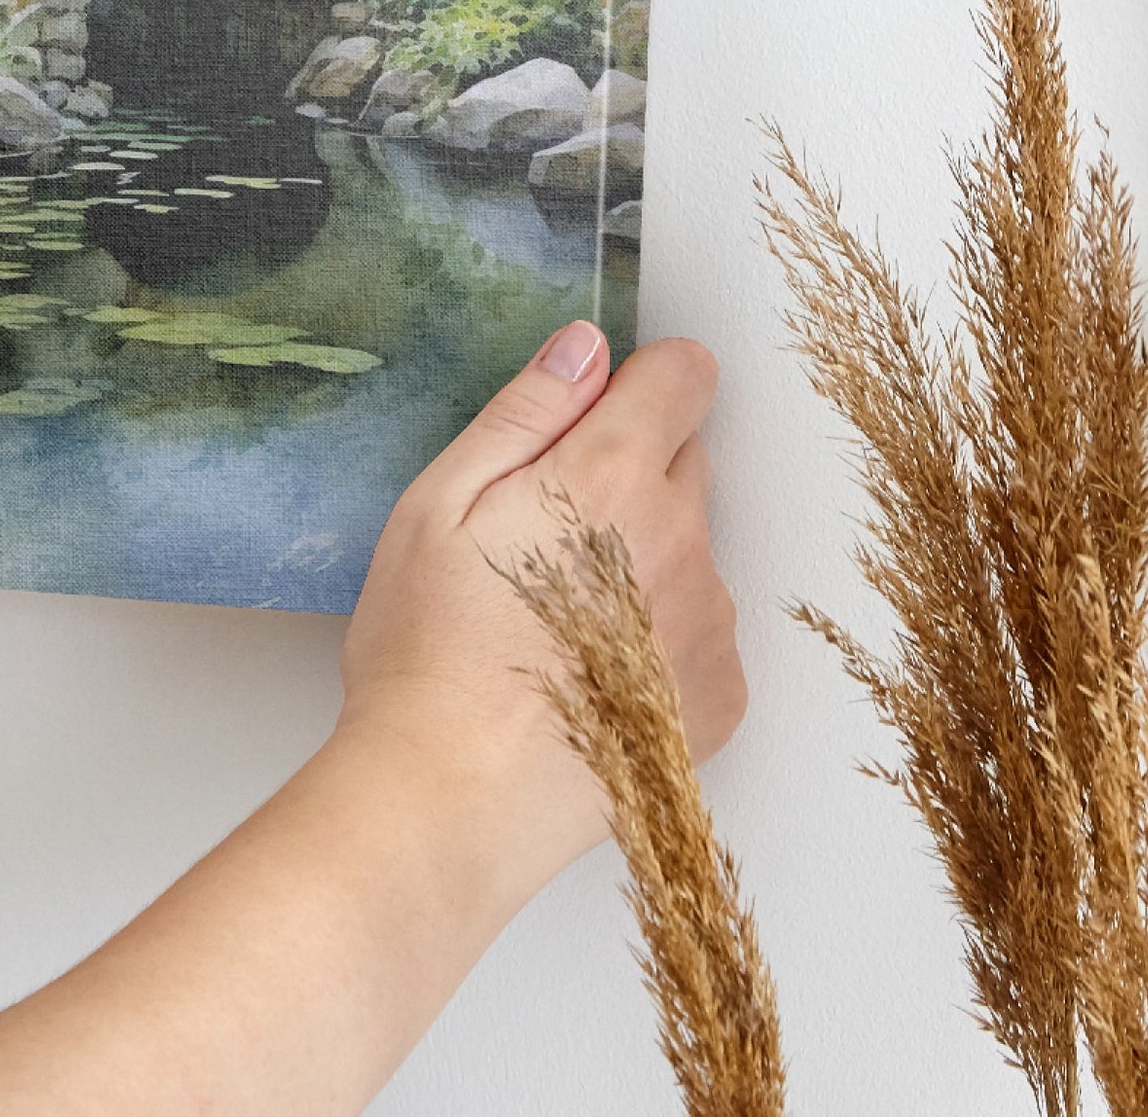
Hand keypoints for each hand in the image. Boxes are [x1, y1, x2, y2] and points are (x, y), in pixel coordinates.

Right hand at [337, 323, 745, 906]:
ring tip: (555, 619)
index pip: (685, 374)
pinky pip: (700, 631)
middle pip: (686, 459)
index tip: (591, 418)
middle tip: (543, 533)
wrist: (452, 799)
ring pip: (690, 548)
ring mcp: (709, 623)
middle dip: (628, 472)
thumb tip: (585, 347)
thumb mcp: (439, 503)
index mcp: (612, 476)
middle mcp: (683, 540)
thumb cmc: (428, 650)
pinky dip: (658, 638)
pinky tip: (587, 673)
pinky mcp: (719, 697)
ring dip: (643, 559)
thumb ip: (524, 412)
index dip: (637, 381)